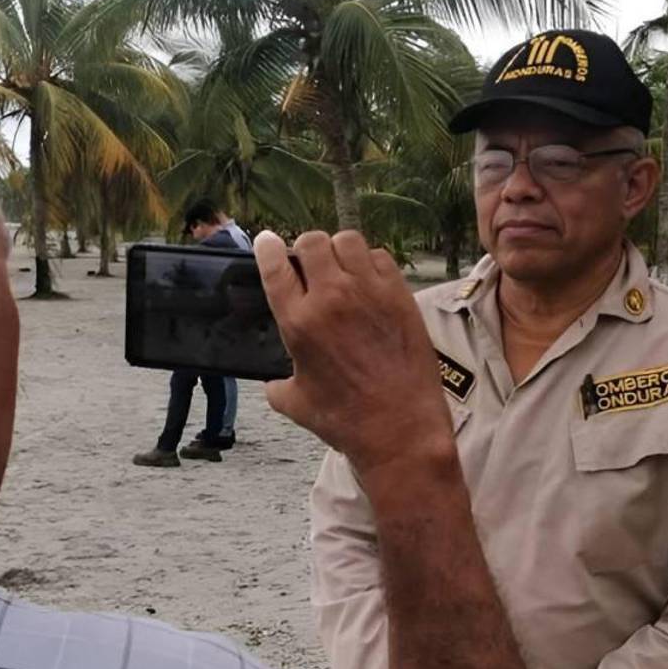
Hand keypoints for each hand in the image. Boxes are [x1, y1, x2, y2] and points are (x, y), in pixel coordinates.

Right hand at [254, 230, 455, 476]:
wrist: (400, 428)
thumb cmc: (346, 420)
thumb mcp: (296, 403)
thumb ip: (278, 385)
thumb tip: (273, 382)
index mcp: (299, 323)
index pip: (274, 266)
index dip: (267, 248)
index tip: (267, 241)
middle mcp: (331, 299)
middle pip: (311, 242)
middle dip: (305, 249)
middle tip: (309, 264)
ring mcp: (368, 292)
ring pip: (347, 240)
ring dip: (338, 250)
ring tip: (340, 268)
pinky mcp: (399, 294)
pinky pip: (380, 257)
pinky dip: (369, 262)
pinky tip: (368, 280)